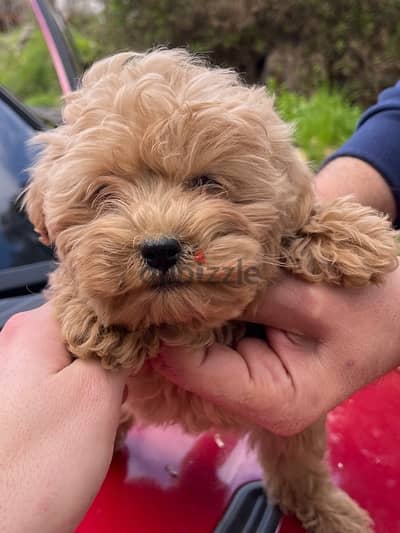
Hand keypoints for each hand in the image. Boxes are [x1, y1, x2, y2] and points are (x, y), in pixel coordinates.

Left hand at [0, 304, 125, 532]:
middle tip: (140, 372)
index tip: (153, 335)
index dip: (129, 315)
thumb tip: (133, 330)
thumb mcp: (96, 394)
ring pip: (78, 356)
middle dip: (118, 347)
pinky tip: (101, 412)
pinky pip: (65, 381)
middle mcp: (18, 343)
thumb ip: (120, 349)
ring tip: (121, 394)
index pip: (93, 298)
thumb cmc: (40, 464)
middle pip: (86, 327)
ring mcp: (17, 374)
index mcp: (33, 328)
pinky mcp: (22, 403)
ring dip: (105, 371)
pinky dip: (88, 390)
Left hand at [153, 268, 399, 434]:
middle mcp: (254, 401)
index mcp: (273, 401)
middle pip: (187, 364)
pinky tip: (203, 285)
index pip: (192, 370)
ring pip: (195, 350)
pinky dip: (207, 312)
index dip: (170, 327)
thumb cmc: (367, 311)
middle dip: (175, 320)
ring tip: (178, 275)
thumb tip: (193, 284)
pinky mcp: (249, 362)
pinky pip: (212, 338)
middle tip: (162, 275)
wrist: (393, 316)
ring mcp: (250, 383)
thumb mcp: (313, 299)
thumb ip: (253, 296)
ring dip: (189, 314)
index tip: (161, 284)